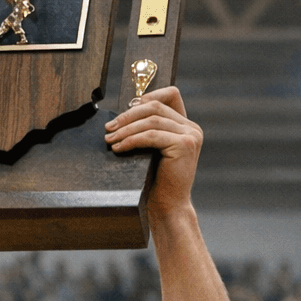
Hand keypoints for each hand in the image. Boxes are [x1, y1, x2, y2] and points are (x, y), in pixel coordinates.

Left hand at [104, 86, 201, 213]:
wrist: (167, 206)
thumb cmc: (155, 181)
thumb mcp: (151, 151)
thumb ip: (147, 132)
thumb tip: (121, 117)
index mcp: (185, 126)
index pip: (171, 95)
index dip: (147, 96)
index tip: (125, 108)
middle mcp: (191, 128)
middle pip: (155, 107)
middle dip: (128, 116)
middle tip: (108, 128)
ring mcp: (190, 135)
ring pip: (151, 120)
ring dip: (126, 129)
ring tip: (109, 139)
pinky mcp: (185, 145)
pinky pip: (152, 135)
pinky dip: (132, 140)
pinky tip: (118, 148)